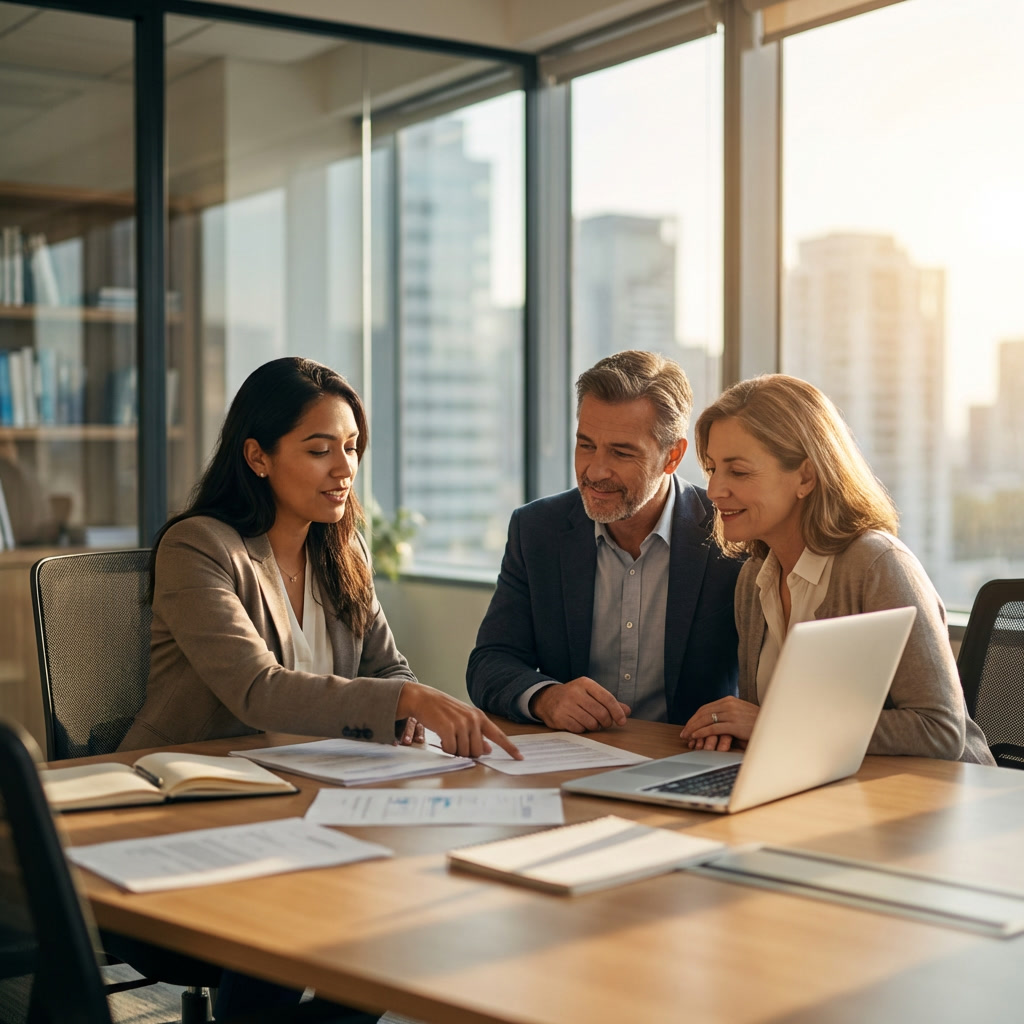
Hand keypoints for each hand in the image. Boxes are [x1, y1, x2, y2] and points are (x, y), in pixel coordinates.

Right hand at [396, 682, 521, 759]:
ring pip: (465, 752)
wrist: (423, 698)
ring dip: (455, 751)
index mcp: (480, 717)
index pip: (499, 735)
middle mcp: (473, 719)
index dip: (510, 748)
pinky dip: (446, 750)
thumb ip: (478, 734)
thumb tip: (488, 749)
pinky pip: (451, 750)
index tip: (520, 758)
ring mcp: (461, 723)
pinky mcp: (448, 728)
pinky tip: (441, 740)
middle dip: (467, 753)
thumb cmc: (443, 711)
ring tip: (447, 740)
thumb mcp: (464, 719)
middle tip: (456, 744)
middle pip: (478, 751)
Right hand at [529, 677, 630, 732]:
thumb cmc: (573, 697)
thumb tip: (627, 711)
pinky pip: (579, 729)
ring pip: (591, 723)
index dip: (617, 711)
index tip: (622, 721)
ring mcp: (566, 705)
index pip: (607, 698)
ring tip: (590, 722)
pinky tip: (579, 724)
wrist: (546, 699)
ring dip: (594, 726)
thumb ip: (608, 702)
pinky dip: (583, 729)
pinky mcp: (559, 717)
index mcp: (585, 683)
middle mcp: (575, 692)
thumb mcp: (590, 693)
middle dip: (606, 721)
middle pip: (601, 713)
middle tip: (605, 723)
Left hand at [679, 697, 758, 751]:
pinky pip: (712, 728)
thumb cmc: (757, 724)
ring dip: (693, 729)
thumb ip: (727, 715)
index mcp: (729, 700)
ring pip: (705, 720)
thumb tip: (712, 723)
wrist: (774, 727)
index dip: (695, 717)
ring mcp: (731, 714)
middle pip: (703, 713)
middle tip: (683, 733)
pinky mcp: (734, 725)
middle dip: (691, 723)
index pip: (706, 708)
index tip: (688, 725)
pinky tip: (695, 737)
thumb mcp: (741, 714)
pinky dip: (701, 733)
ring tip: (687, 736)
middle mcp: (729, 704)